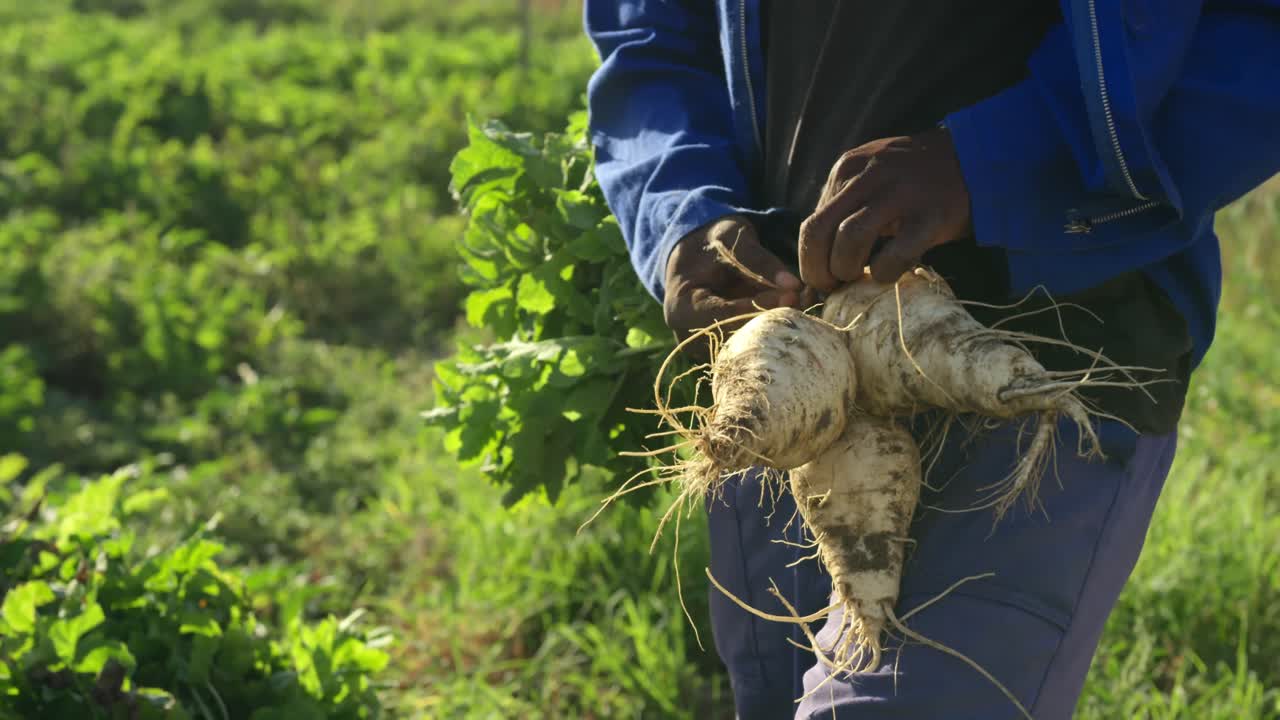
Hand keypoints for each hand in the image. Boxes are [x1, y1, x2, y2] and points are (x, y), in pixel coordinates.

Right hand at [664, 216, 810, 353]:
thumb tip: (794, 285)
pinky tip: (795, 308)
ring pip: (747, 346)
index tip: (790, 295)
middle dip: (772, 319)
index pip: (720, 316)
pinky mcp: (724, 348)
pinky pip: (752, 344)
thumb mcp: (732, 239)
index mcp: (681, 307)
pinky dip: (774, 327)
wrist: (696, 253)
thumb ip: (759, 260)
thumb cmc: (711, 242)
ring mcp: (706, 347)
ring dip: (777, 326)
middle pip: (735, 338)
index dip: (757, 307)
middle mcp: (690, 336)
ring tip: (803, 302)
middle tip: (804, 300)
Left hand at [798, 127, 971, 290]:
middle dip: (817, 270)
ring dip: (846, 270)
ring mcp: (900, 194)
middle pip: (818, 231)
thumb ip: (844, 209)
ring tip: (857, 280)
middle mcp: (868, 177)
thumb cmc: (916, 181)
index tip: (822, 279)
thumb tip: (818, 261)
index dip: (810, 260)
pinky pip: (895, 254)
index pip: (811, 223)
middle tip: (831, 287)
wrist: (975, 158)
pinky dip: (884, 272)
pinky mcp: (929, 216)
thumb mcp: (871, 179)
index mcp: (847, 169)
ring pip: (848, 239)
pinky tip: (889, 273)